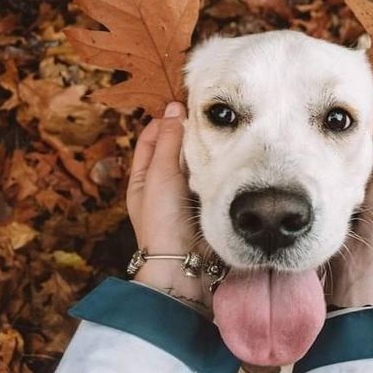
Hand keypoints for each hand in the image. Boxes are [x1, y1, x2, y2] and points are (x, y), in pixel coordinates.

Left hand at [127, 102, 209, 311]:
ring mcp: (186, 195)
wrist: (184, 267)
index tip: (186, 106)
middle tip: (210, 117)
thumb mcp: (159, 176)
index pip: (152, 139)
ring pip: (195, 163)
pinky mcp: (207, 203)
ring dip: (205, 149)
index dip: (165, 120)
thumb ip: (168, 142)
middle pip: (175, 149)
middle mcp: (163, 185)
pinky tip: (229, 157)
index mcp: (143, 178)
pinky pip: (211, 177)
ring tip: (223, 133)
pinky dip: (217, 166)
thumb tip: (174, 108)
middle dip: (188, 132)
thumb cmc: (163, 221)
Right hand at [328, 95, 372, 308]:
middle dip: (367, 118)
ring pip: (359, 150)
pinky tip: (325, 140)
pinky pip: (343, 164)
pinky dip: (338, 150)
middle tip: (349, 94)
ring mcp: (367, 185)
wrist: (363, 265)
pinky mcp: (346, 192)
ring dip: (350, 134)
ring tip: (334, 112)